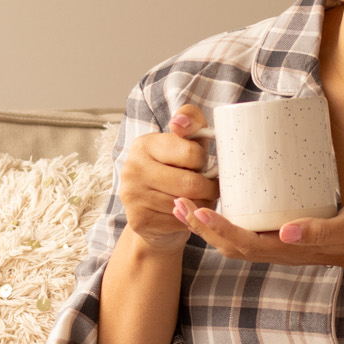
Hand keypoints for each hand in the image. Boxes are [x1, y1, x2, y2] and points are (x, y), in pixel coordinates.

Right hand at [117, 104, 220, 253]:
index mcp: (144, 144)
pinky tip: (188, 214)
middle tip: (211, 188)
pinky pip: (179, 222)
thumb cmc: (177, 170)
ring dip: (203, 206)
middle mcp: (132, 168)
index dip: (203, 162)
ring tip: (200, 200)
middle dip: (209, 188)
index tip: (201, 165)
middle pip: (191, 183)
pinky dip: (191, 220)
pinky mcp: (138, 220)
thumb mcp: (187, 142)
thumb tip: (179, 122)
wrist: (153, 210)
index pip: (191, 153)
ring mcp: (132, 196)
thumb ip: (191, 120)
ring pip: (187, 205)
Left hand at [172, 198, 343, 289]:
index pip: (241, 243)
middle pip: (229, 243)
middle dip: (201, 226)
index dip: (215, 229)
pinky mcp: (286, 233)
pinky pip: (248, 229)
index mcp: (288, 249)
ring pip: (235, 239)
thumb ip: (320, 231)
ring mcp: (281, 243)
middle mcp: (278, 248)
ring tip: (186, 203)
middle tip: (177, 202)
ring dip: (208, 225)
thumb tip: (286, 231)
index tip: (194, 210)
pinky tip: (220, 200)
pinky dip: (227, 218)